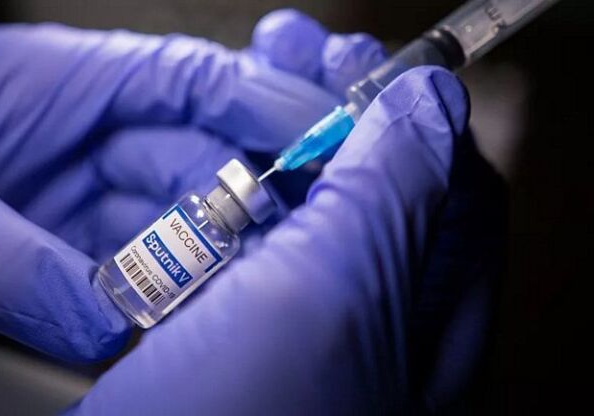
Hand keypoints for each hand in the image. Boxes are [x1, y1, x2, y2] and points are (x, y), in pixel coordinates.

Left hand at [0, 21, 342, 359]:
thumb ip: (10, 259)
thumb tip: (106, 319)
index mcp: (51, 83)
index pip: (182, 78)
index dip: (261, 98)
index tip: (322, 132)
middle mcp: (74, 140)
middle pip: (192, 159)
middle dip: (242, 197)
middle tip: (287, 237)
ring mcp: (68, 206)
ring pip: (169, 228)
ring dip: (203, 261)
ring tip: (236, 291)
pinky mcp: (53, 264)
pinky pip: (126, 282)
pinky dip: (153, 305)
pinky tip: (175, 324)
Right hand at [70, 10, 504, 413]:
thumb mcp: (324, 301)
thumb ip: (387, 197)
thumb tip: (429, 102)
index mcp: (425, 331)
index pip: (455, 193)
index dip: (417, 114)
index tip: (368, 59)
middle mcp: (370, 329)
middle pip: (380, 189)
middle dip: (343, 104)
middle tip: (300, 46)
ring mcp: (296, 328)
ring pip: (312, 207)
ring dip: (286, 130)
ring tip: (253, 66)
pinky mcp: (230, 327)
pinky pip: (250, 237)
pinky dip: (235, 181)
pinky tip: (207, 144)